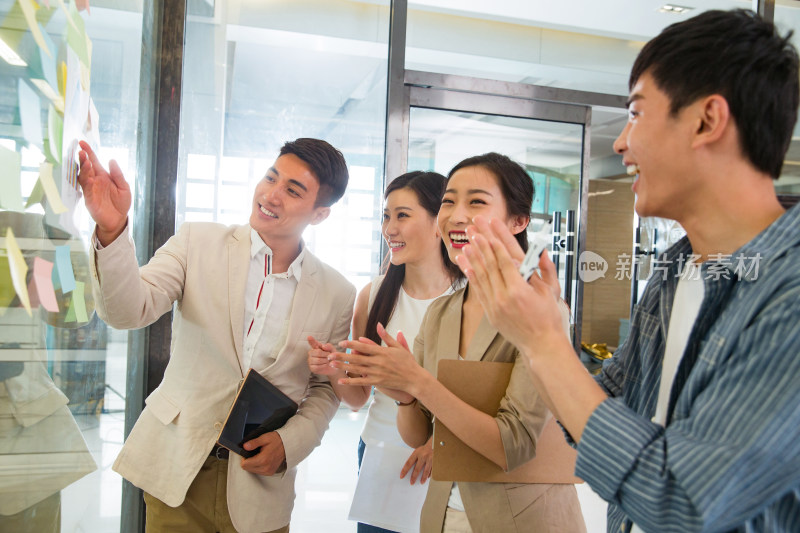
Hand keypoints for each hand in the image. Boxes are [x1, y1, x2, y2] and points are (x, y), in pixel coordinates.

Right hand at [77, 140, 130, 244]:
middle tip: (81, 151)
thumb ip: (118, 175)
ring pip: (84, 177)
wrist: (119, 219)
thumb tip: (112, 160)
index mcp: (103, 176)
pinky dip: (87, 184)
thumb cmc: (121, 203)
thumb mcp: (124, 187)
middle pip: (86, 167)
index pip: (94, 161)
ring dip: (84, 169)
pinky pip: (87, 190)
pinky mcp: (90, 200)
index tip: (82, 142)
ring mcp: (91, 190)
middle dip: (83, 159)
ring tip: (86, 162)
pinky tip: (89, 178)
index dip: (88, 152)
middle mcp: (95, 181)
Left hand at [240, 431, 285, 475]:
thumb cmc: (277, 440)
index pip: (244, 465)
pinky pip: (258, 472)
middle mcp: (266, 468)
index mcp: (263, 460)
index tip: (248, 452)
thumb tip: (245, 446)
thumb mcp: (265, 438)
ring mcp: (268, 471)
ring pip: (252, 471)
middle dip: (248, 461)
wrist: (288, 444)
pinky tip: (262, 460)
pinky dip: (257, 466)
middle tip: (254, 453)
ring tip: (259, 455)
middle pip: (247, 468)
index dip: (244, 457)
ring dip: (252, 464)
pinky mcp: (270, 472)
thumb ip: (254, 443)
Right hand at [307, 335, 337, 375]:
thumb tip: (323, 346)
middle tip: (329, 356)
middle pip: (317, 352)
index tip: (309, 337)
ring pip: (318, 360)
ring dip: (325, 361)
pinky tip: (325, 365)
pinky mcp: (312, 368)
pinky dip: (323, 366)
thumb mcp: (333, 350)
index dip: (311, 340)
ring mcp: (310, 361)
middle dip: (325, 355)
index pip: (313, 343)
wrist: (335, 367)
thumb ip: (329, 347)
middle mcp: (312, 353)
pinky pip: (317, 367)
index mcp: (316, 347)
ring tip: (328, 361)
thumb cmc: (333, 357)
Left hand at [331, 325, 420, 403]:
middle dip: (342, 355)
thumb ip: (386, 336)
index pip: (364, 346)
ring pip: (356, 369)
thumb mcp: (398, 346)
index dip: (352, 343)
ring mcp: (377, 373)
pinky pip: (361, 381)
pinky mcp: (377, 382)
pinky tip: (341, 380)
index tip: (341, 342)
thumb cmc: (407, 361)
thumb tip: (378, 324)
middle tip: (330, 354)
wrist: (414, 379)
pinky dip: (351, 381)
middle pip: (357, 358)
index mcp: (382, 352)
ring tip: (332, 364)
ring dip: (343, 367)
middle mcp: (378, 362)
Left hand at [400, 441, 432, 484]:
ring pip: (426, 471)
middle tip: (411, 483)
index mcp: (417, 452)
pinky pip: (432, 470)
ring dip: (423, 478)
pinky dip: (429, 474)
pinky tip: (427, 477)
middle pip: (417, 469)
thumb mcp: (418, 451)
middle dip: (414, 477)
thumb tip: (411, 469)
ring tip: (421, 482)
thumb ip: (415, 459)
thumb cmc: (425, 448)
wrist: (436, 442)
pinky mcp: (436, 461)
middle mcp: (423, 456)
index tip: (401, 476)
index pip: (409, 463)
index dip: (405, 470)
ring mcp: (430, 459)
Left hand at [457, 216, 566, 357]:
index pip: (505, 260)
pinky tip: (467, 265)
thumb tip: (541, 251)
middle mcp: (505, 297)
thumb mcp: (552, 292)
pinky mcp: (491, 313)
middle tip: (473, 228)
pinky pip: (479, 291)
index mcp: (520, 290)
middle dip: (481, 243)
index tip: (489, 228)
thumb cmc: (549, 318)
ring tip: (466, 243)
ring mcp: (495, 306)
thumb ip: (546, 269)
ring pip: (481, 277)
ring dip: (473, 258)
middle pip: (490, 264)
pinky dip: (472, 277)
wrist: (541, 345)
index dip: (496, 242)